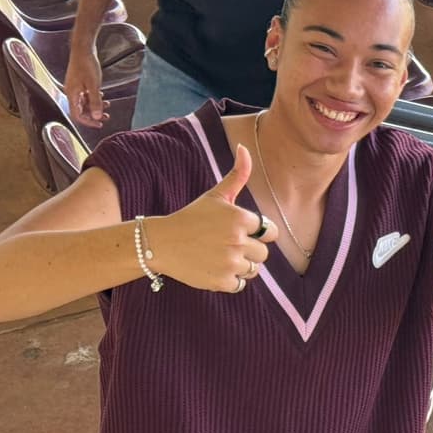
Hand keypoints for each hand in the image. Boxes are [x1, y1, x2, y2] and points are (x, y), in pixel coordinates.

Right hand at [64, 46, 109, 127]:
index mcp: (72, 94)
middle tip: (106, 117)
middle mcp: (71, 92)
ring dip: (95, 106)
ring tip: (107, 106)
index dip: (88, 122)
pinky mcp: (78, 82)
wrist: (83, 48)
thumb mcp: (94, 85)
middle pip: (81, 110)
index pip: (77, 115)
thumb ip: (95, 102)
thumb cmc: (87, 63)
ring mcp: (74, 87)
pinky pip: (85, 95)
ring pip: (84, 103)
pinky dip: (93, 98)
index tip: (99, 124)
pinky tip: (102, 97)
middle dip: (94, 115)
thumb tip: (97, 116)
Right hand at [154, 145, 278, 291]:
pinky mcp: (221, 281)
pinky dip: (231, 279)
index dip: (257, 232)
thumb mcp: (215, 195)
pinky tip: (215, 267)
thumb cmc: (192, 217)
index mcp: (240, 218)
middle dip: (250, 250)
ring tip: (221, 255)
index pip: (270, 232)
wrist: (162, 242)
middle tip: (227, 245)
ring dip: (241, 265)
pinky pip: (240, 284)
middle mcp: (238, 241)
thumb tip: (245, 148)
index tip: (240, 231)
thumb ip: (237, 174)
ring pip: (253, 270)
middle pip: (263, 254)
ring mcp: (230, 263)